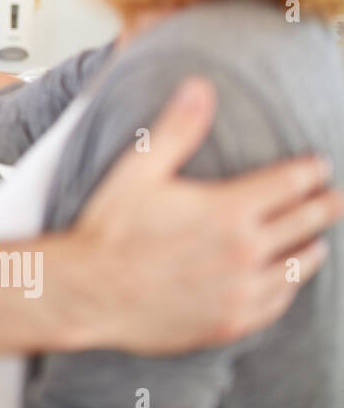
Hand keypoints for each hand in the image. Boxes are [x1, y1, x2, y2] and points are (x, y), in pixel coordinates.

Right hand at [71, 76, 341, 353]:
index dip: (309, 171)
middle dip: (324, 204)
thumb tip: (200, 87)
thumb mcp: (138, 170)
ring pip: (298, 265)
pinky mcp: (231, 321)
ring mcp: (241, 290)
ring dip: (311, 247)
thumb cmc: (109, 230)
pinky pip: (278, 302)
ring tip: (316, 239)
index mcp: (227, 209)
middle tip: (334, 196)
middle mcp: (244, 251)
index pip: (290, 183)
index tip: (318, 166)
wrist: (88, 293)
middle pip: (304, 222)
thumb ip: (177, 129)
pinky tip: (286, 279)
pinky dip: (289, 286)